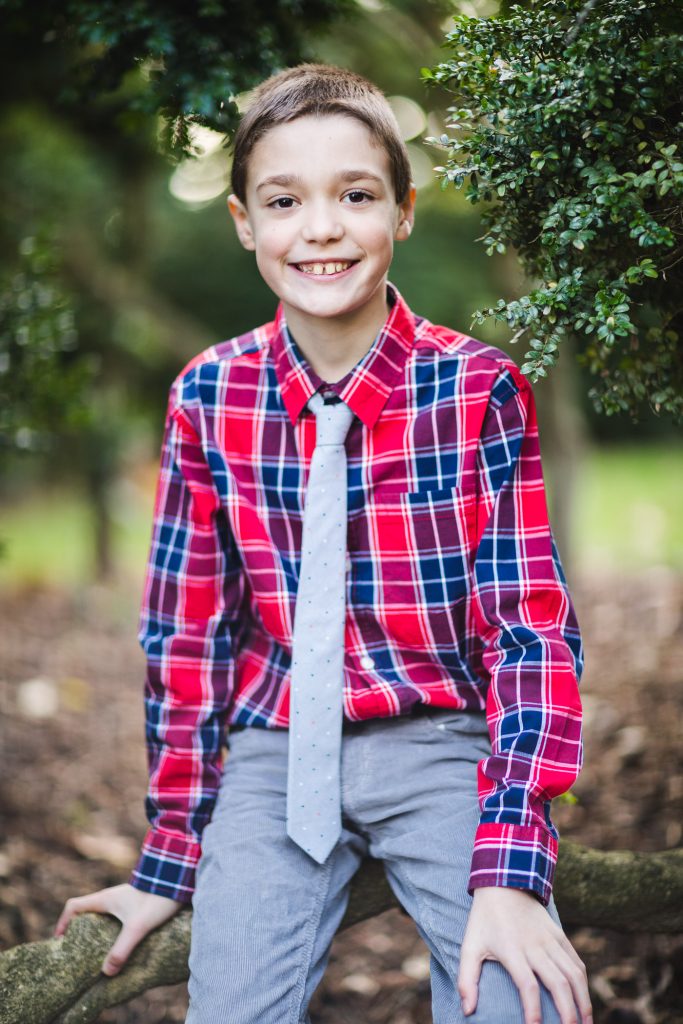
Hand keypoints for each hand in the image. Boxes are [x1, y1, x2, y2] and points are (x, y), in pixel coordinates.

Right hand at [54, 882, 181, 975]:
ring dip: (95, 931)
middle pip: (85, 912)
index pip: (74, 906)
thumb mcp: (138, 927)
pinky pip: (115, 918)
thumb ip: (122, 949)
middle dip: (78, 931)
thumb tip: (106, 971)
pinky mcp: (134, 904)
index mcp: (105, 899)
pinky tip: (120, 945)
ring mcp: (123, 900)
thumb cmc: (157, 898)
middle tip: (78, 952)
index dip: (63, 922)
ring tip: (98, 953)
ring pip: (101, 915)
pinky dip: (111, 931)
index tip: (60, 940)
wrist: (178, 879)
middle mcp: (111, 897)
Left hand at [459, 887, 591, 1023]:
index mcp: (512, 950)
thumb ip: (467, 979)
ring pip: (573, 974)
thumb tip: (467, 1011)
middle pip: (558, 984)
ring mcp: (550, 940)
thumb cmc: (484, 920)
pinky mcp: (559, 935)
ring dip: (583, 1001)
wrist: (504, 883)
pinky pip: (576, 961)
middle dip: (568, 1013)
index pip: (527, 986)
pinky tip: (585, 1001)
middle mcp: (535, 946)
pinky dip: (583, 982)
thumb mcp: (469, 946)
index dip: (533, 1010)